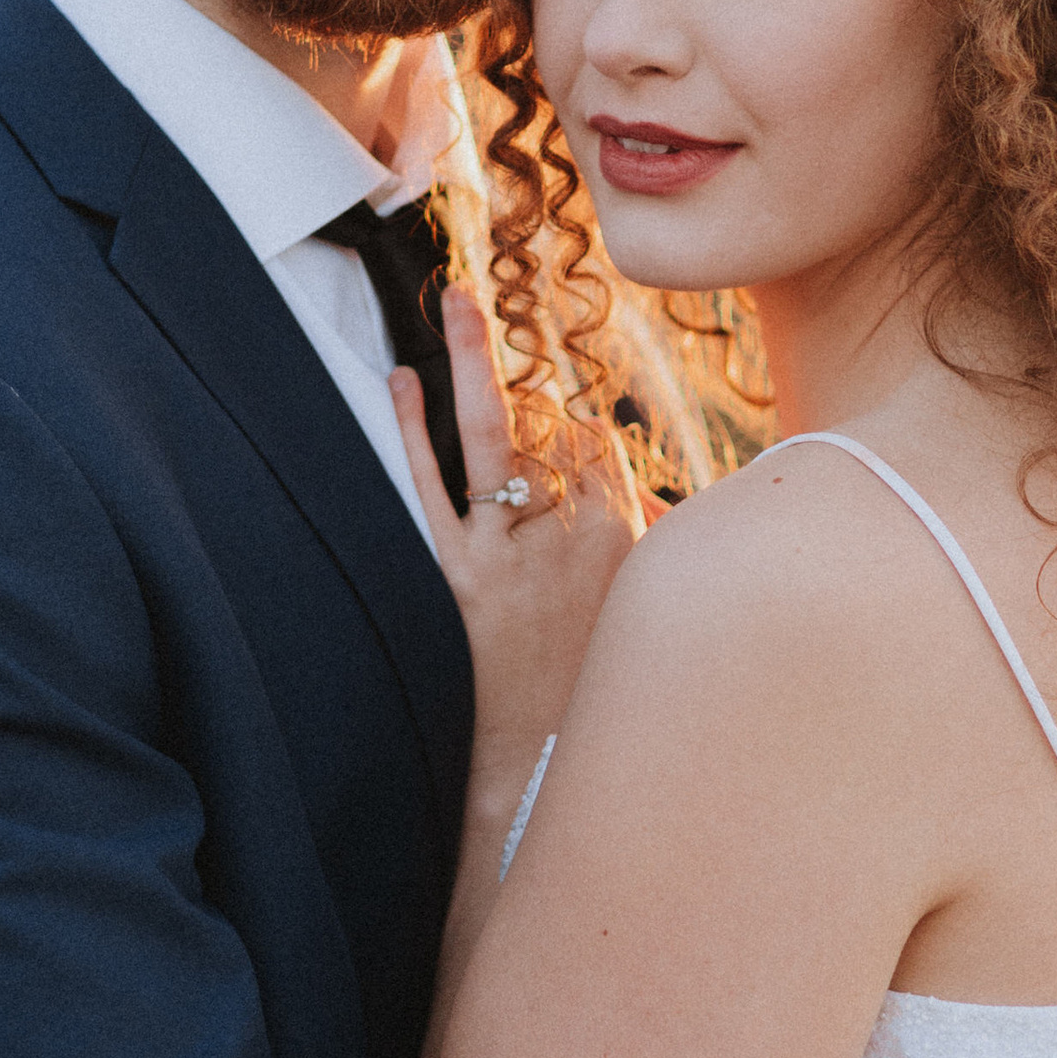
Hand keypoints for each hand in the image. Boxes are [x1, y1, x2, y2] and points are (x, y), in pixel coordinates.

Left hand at [390, 291, 639, 809]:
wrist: (546, 768)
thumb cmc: (599, 696)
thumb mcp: (644, 616)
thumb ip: (649, 549)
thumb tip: (654, 501)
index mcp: (625, 536)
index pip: (596, 443)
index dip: (570, 413)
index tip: (554, 385)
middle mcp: (572, 532)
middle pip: (550, 424)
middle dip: (526, 360)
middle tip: (502, 288)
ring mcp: (512, 550)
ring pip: (496, 436)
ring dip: (474, 360)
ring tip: (455, 297)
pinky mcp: (459, 574)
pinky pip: (434, 488)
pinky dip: (414, 430)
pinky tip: (402, 380)